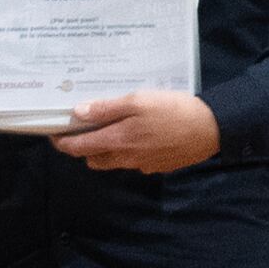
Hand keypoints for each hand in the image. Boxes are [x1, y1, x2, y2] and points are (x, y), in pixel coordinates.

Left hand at [52, 89, 219, 173]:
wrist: (213, 128)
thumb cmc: (174, 111)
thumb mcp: (138, 102)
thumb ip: (106, 109)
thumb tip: (78, 113)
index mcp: (116, 142)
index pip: (77, 148)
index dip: (62, 142)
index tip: (55, 133)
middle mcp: (125, 159)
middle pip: (92, 158)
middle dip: (82, 147)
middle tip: (84, 129)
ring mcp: (143, 165)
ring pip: (113, 162)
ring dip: (105, 150)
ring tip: (111, 130)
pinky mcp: (159, 165)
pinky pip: (134, 162)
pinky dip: (129, 152)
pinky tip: (140, 136)